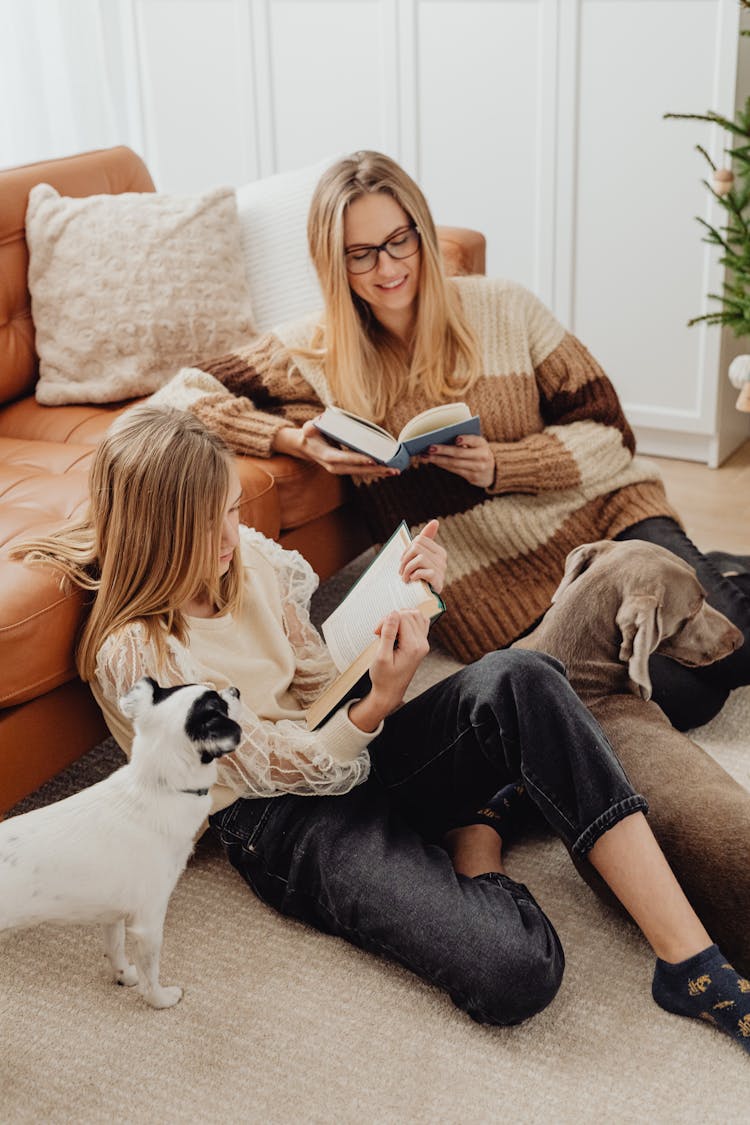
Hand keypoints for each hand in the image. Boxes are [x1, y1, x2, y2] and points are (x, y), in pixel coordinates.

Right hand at [273, 421, 399, 477]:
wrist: (307, 447)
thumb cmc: (311, 434)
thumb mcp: (309, 428)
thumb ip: (310, 427)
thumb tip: (312, 426)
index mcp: (327, 456)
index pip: (343, 459)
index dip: (357, 460)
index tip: (371, 460)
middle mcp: (335, 467)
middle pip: (357, 470)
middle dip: (375, 470)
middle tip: (391, 469)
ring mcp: (341, 470)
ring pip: (362, 473)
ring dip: (379, 473)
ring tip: (395, 471)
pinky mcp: (347, 469)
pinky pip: (362, 472)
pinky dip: (376, 471)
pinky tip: (388, 470)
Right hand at [348, 610, 429, 730]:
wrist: (390, 692)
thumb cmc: (383, 678)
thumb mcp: (381, 656)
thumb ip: (388, 634)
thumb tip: (393, 613)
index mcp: (413, 646)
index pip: (402, 618)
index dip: (386, 620)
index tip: (376, 633)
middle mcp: (422, 643)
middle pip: (409, 615)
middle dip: (392, 618)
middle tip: (380, 632)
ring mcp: (424, 643)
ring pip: (416, 615)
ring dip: (400, 618)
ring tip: (388, 630)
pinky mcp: (421, 644)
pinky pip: (420, 623)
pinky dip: (409, 621)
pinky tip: (398, 629)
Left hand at [399, 518, 446, 593]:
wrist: (426, 599)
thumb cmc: (421, 578)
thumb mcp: (421, 559)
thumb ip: (426, 541)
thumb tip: (435, 521)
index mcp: (438, 551)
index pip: (419, 540)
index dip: (407, 550)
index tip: (403, 561)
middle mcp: (442, 558)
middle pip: (417, 546)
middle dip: (405, 559)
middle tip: (401, 571)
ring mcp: (441, 569)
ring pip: (418, 558)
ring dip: (407, 569)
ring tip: (405, 577)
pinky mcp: (437, 579)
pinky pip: (421, 571)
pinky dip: (413, 576)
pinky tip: (412, 581)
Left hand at [418, 434, 494, 488]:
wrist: (493, 471)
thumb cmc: (479, 452)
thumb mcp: (478, 444)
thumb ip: (466, 440)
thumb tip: (444, 438)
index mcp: (483, 444)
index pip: (474, 440)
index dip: (466, 439)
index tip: (456, 439)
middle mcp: (482, 456)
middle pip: (459, 453)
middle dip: (443, 450)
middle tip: (429, 448)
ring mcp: (477, 468)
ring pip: (454, 464)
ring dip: (438, 460)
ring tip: (425, 456)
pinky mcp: (472, 477)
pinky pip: (454, 470)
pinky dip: (442, 465)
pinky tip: (433, 461)